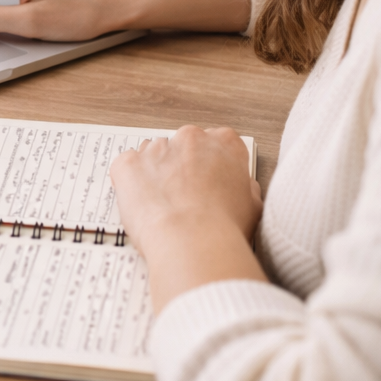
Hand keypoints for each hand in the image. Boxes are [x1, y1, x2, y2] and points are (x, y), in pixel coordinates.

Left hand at [110, 127, 266, 310]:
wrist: (192, 243)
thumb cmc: (225, 228)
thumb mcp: (254, 205)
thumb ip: (244, 186)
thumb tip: (240, 186)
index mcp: (224, 142)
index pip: (218, 143)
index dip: (212, 166)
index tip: (209, 182)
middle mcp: (190, 137)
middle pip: (184, 146)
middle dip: (183, 167)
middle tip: (185, 199)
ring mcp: (156, 148)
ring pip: (153, 155)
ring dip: (156, 174)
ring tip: (163, 208)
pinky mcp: (128, 163)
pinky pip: (126, 167)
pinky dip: (130, 184)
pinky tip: (143, 205)